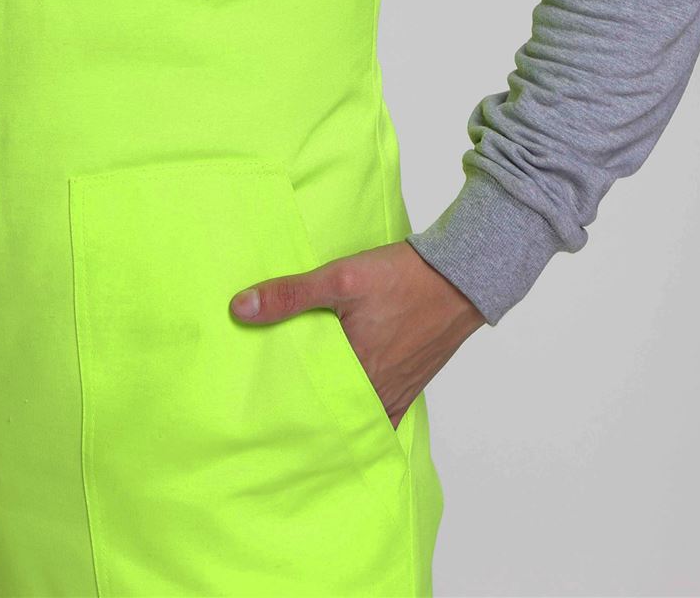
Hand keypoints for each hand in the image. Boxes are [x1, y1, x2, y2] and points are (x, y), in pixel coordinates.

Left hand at [229, 241, 486, 427]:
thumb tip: (240, 308)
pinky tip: (348, 420)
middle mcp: (375, 390)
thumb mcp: (341, 276)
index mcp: (354, 370)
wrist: (459, 275)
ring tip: (302, 421)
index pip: (307, 406)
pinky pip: (384, 417)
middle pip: (330, 416)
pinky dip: (365, 422)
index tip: (255, 419)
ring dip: (332, 420)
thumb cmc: (402, 276)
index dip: (281, 413)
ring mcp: (396, 391)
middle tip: (270, 423)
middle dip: (303, 419)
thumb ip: (291, 294)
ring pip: (355, 419)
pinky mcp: (411, 385)